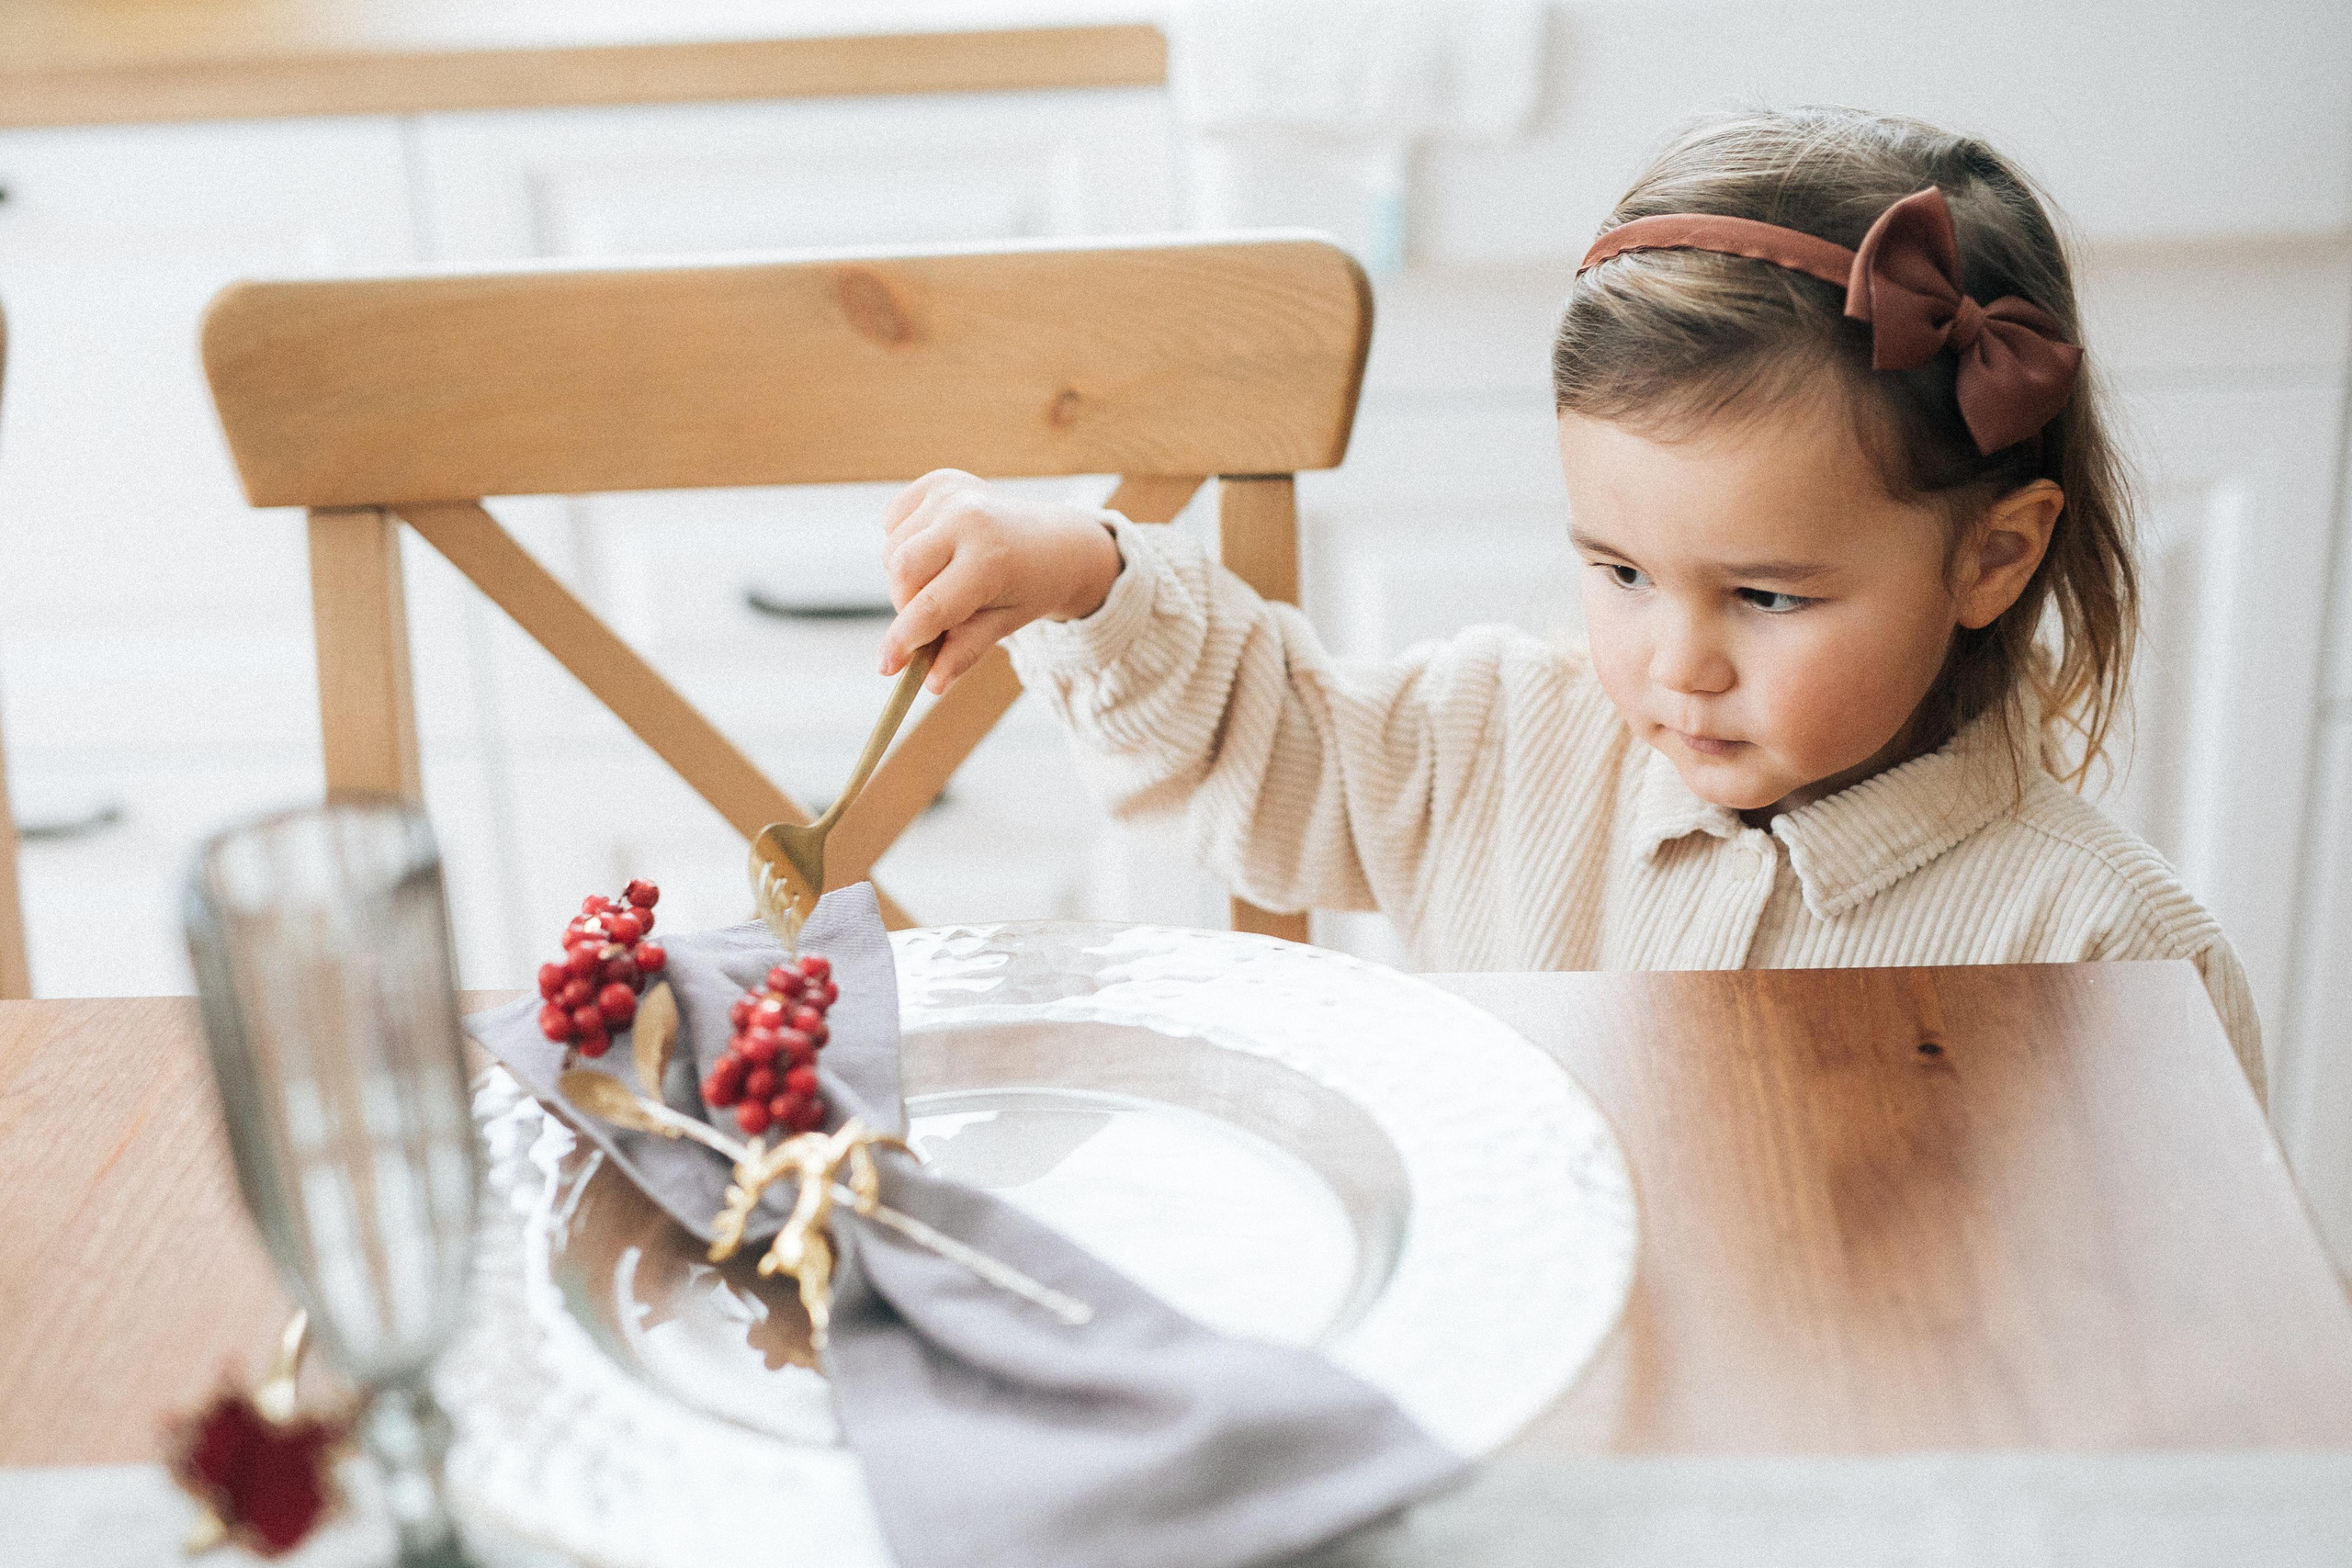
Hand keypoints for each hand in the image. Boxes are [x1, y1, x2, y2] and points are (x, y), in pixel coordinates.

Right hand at [878, 470, 1123, 692]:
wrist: (1055, 542)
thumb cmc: (1029, 588)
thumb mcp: (1004, 625)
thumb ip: (965, 652)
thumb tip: (930, 684)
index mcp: (991, 560)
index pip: (930, 607)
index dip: (903, 640)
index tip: (885, 667)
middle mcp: (969, 518)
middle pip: (900, 572)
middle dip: (904, 604)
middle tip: (928, 618)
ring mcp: (952, 494)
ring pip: (892, 550)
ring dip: (904, 577)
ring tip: (942, 579)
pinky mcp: (939, 481)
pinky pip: (893, 522)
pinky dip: (904, 542)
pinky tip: (937, 549)